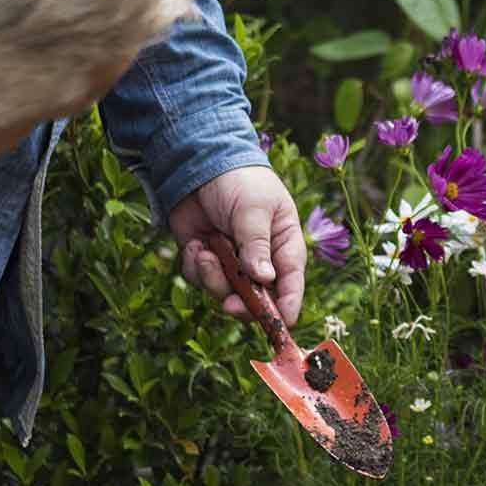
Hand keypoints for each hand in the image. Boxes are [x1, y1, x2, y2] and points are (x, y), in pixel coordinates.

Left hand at [169, 166, 306, 327]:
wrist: (200, 161)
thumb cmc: (239, 181)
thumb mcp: (253, 209)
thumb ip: (257, 245)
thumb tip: (263, 280)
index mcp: (283, 245)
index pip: (291, 283)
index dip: (287, 306)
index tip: (280, 324)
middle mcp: (260, 259)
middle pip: (257, 299)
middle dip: (242, 302)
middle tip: (229, 303)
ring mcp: (231, 261)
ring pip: (225, 292)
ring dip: (212, 278)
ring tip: (204, 251)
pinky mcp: (206, 259)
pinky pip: (200, 279)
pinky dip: (194, 266)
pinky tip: (194, 244)